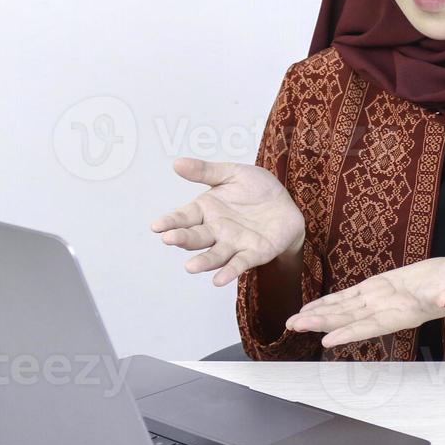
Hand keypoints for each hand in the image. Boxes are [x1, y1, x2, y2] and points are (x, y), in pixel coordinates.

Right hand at [150, 156, 305, 286]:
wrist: (287, 202)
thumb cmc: (257, 188)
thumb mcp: (233, 173)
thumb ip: (206, 171)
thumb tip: (177, 163)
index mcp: (206, 210)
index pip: (184, 217)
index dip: (170, 221)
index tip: (156, 226)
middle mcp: (216, 230)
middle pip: (196, 237)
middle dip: (182, 239)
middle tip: (169, 239)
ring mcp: (233, 244)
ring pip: (215, 255)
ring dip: (203, 261)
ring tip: (191, 267)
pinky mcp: (253, 254)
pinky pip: (239, 264)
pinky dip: (229, 272)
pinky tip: (219, 280)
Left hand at [284, 256, 444, 348]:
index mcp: (407, 312)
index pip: (374, 325)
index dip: (351, 333)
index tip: (327, 340)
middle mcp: (389, 309)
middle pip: (350, 318)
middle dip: (322, 323)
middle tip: (294, 326)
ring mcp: (382, 299)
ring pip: (345, 308)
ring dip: (319, 314)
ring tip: (293, 321)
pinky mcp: (380, 286)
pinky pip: (350, 295)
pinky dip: (330, 300)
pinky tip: (313, 306)